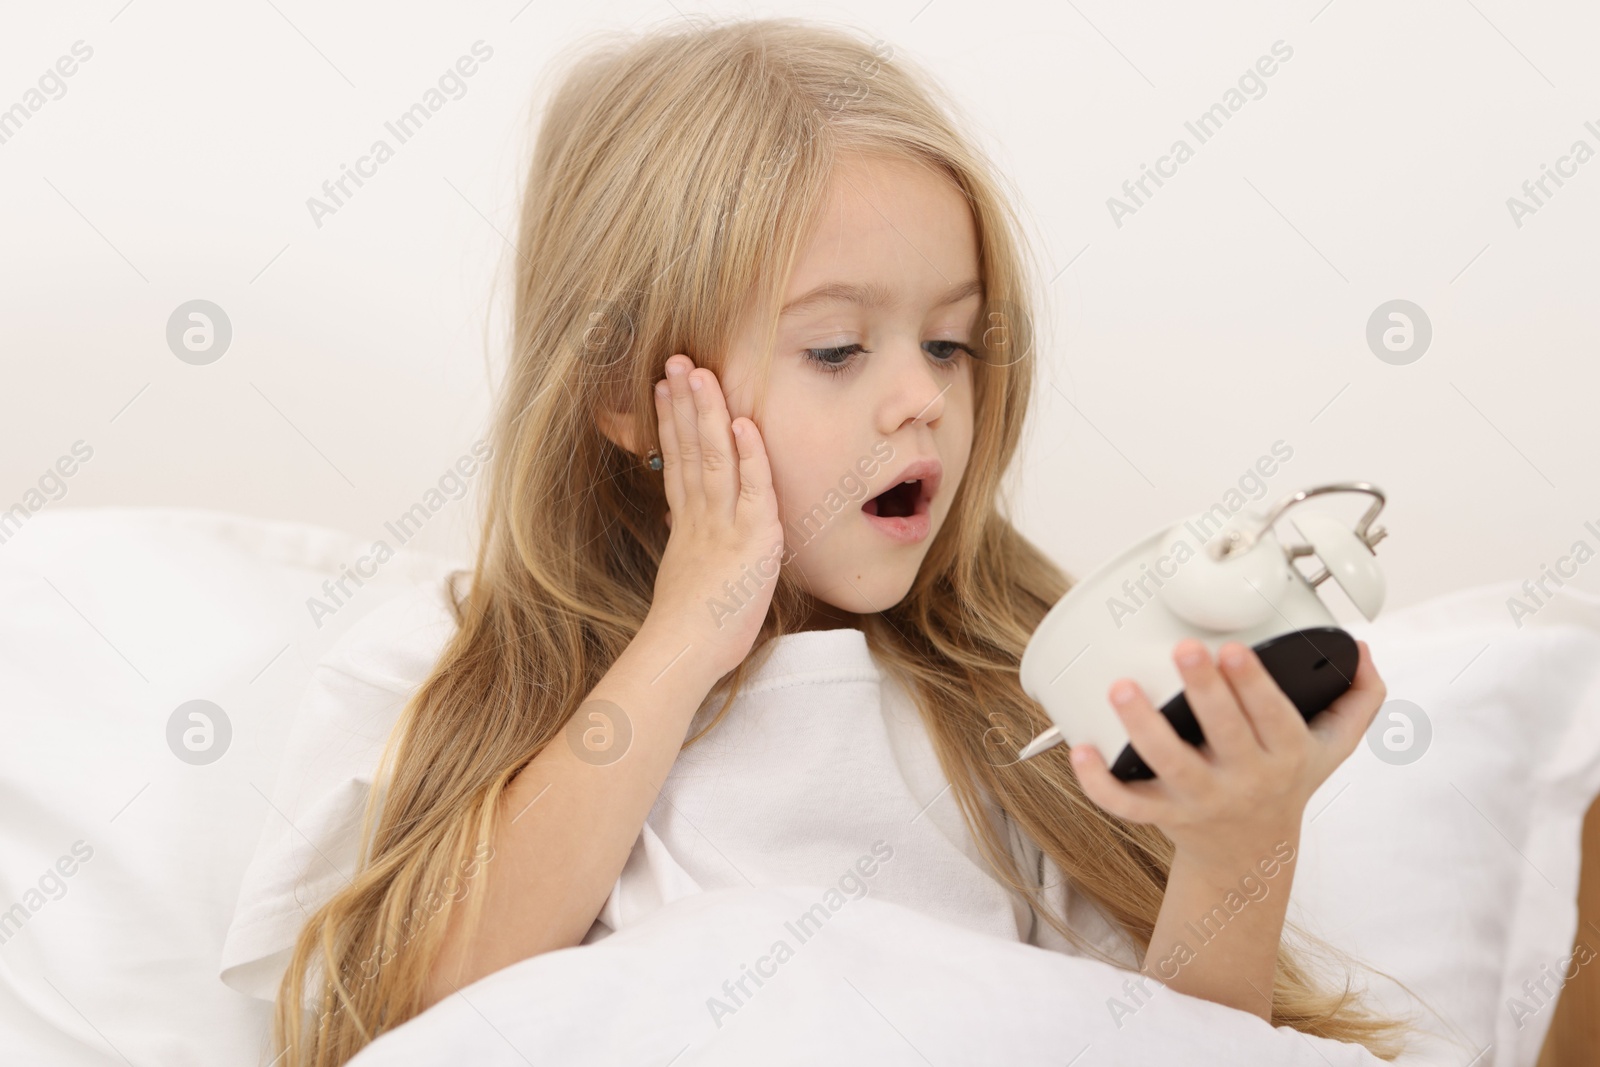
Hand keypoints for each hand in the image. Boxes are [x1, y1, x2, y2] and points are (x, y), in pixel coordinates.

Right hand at [644, 353, 785, 680]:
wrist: (683, 655)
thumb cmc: (690, 634)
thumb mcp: (685, 581)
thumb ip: (687, 550)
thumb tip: (679, 534)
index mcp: (688, 526)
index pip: (678, 462)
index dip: (671, 423)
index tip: (664, 389)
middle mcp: (701, 517)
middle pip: (691, 448)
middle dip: (685, 402)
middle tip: (676, 360)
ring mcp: (724, 524)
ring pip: (715, 456)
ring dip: (708, 412)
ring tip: (698, 372)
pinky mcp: (751, 539)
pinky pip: (752, 488)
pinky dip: (749, 454)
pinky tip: (744, 421)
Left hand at [1068, 638, 1386, 869]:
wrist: (1252, 851)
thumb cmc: (1286, 779)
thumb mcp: (1333, 744)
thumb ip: (1359, 696)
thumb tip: (1360, 651)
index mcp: (1285, 754)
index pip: (1274, 717)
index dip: (1255, 684)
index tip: (1234, 648)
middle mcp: (1245, 778)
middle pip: (1224, 734)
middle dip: (1205, 690)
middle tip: (1184, 649)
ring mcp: (1200, 799)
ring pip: (1170, 767)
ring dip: (1144, 728)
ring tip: (1122, 688)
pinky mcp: (1163, 815)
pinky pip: (1128, 805)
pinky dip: (1100, 783)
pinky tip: (1081, 748)